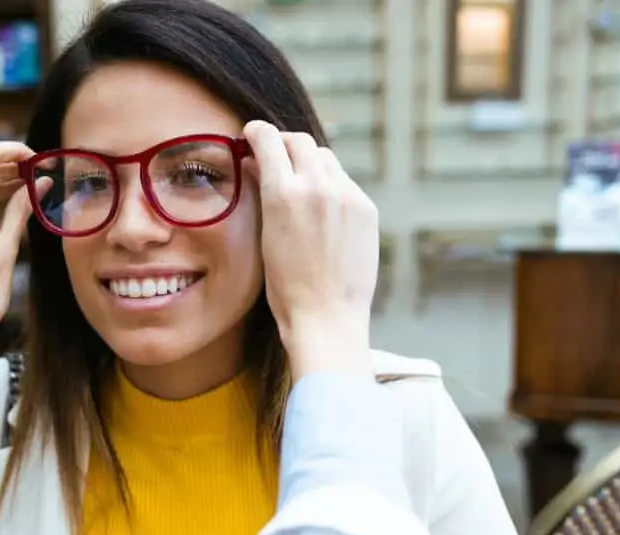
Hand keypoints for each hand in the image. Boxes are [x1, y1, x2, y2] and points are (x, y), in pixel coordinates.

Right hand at [243, 120, 377, 377]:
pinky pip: (345, 183)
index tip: (252, 134)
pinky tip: (324, 210)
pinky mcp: (366, 209)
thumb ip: (263, 193)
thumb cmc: (286, 287)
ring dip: (310, 163)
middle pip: (301, 142)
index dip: (258, 132)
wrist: (326, 316)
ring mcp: (347, 196)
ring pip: (326, 159)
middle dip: (284, 145)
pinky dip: (331, 186)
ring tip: (301, 184)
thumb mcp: (264, 236)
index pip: (269, 139)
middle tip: (276, 156)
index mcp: (284, 192)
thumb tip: (256, 165)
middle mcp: (318, 186)